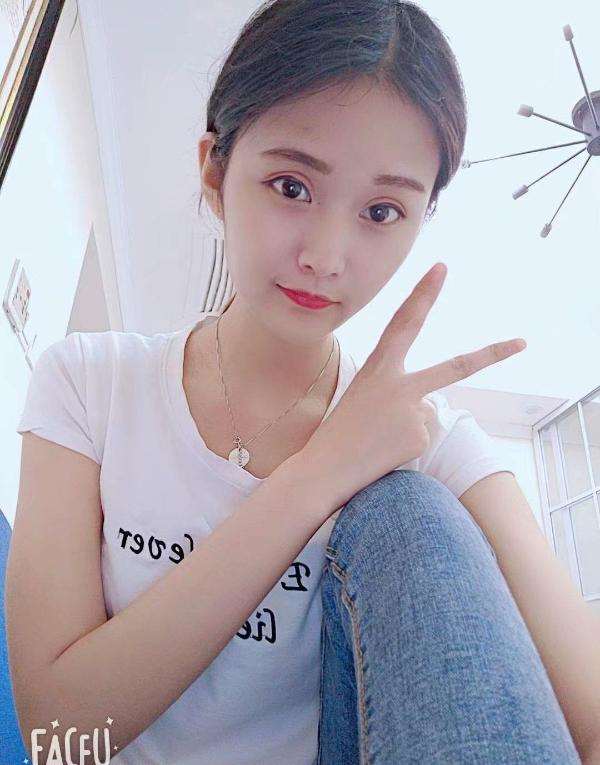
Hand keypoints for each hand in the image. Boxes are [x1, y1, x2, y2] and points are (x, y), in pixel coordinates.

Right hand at [296, 262, 526, 513]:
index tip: (440, 269)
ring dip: (408, 428)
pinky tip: (385, 452)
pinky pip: (423, 436)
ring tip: (377, 439)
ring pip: (427, 413)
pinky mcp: (419, 434)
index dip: (423, 293)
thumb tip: (432, 406)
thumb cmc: (340, 431)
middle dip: (493, 354)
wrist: (324, 467)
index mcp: (377, 366)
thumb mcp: (364, 396)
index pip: (404, 321)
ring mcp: (411, 408)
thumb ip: (399, 391)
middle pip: (456, 366)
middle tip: (523, 343)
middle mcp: (398, 382)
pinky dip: (407, 446)